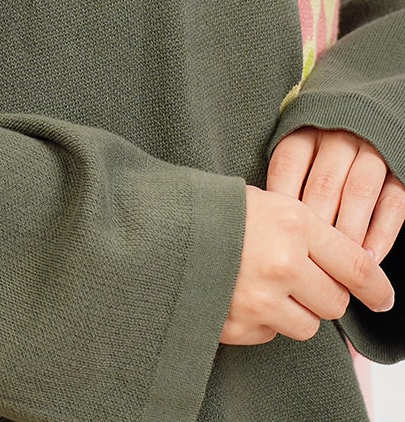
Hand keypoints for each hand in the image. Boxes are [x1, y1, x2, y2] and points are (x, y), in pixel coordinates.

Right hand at [221, 183, 394, 345]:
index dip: (377, 287)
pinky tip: (240, 293)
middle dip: (325, 294)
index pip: (357, 265)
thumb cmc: (210, 207)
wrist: (153, 223)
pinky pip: (270, 334)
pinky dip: (263, 320)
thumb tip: (348, 266)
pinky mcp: (238, 325)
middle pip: (335, 301)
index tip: (384, 297)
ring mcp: (259, 299)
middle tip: (303, 279)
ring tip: (265, 284)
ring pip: (307, 326)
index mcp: (293, 223)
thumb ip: (305, 231)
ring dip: (295, 310)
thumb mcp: (265, 201)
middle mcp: (282, 263)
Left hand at [267, 127, 404, 266]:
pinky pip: (392, 204)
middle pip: (323, 183)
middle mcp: (338, 139)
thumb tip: (264, 223)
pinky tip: (369, 258)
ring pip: (358, 192)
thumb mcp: (299, 157)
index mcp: (306, 133)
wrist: (370, 127)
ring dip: (348, 232)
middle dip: (316, 226)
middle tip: (306, 260)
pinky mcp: (399, 173)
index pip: (288, 164)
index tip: (276, 236)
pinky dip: (381, 234)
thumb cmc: (320, 159)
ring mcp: (372, 153)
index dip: (282, 202)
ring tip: (339, 268)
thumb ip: (286, 183)